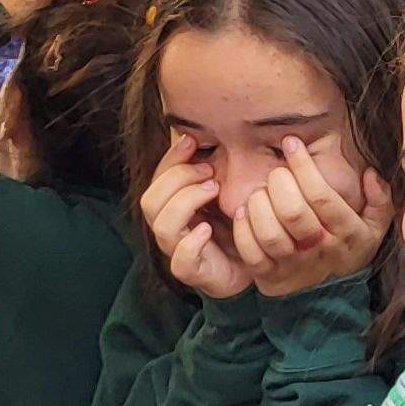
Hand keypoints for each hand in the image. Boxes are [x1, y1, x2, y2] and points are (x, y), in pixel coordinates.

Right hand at [142, 133, 251, 298]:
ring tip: (213, 190)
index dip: (170, 159)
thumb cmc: (236, 224)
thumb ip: (213, 168)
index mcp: (172, 206)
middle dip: (178, 179)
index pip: (157, 179)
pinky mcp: (192, 272)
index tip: (192, 140)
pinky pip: (181, 260)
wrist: (254, 263)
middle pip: (150, 200)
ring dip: (186, 202)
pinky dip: (192, 242)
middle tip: (210, 172)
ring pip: (161, 226)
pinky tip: (208, 229)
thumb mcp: (225, 191)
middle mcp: (169, 227)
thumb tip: (210, 133)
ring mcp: (177, 250)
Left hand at [223, 135, 390, 298]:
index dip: (303, 167)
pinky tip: (244, 212)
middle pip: (293, 213)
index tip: (291, 143)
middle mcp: (321, 250)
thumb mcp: (376, 226)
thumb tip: (370, 174)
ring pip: (270, 234)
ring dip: (258, 204)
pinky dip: (242, 230)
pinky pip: (251, 254)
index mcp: (348, 233)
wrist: (333, 293)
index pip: (322, 197)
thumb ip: (380, 199)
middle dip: (279, 183)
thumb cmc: (349, 245)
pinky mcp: (270, 276)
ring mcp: (294, 265)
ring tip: (260, 191)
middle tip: (277, 172)